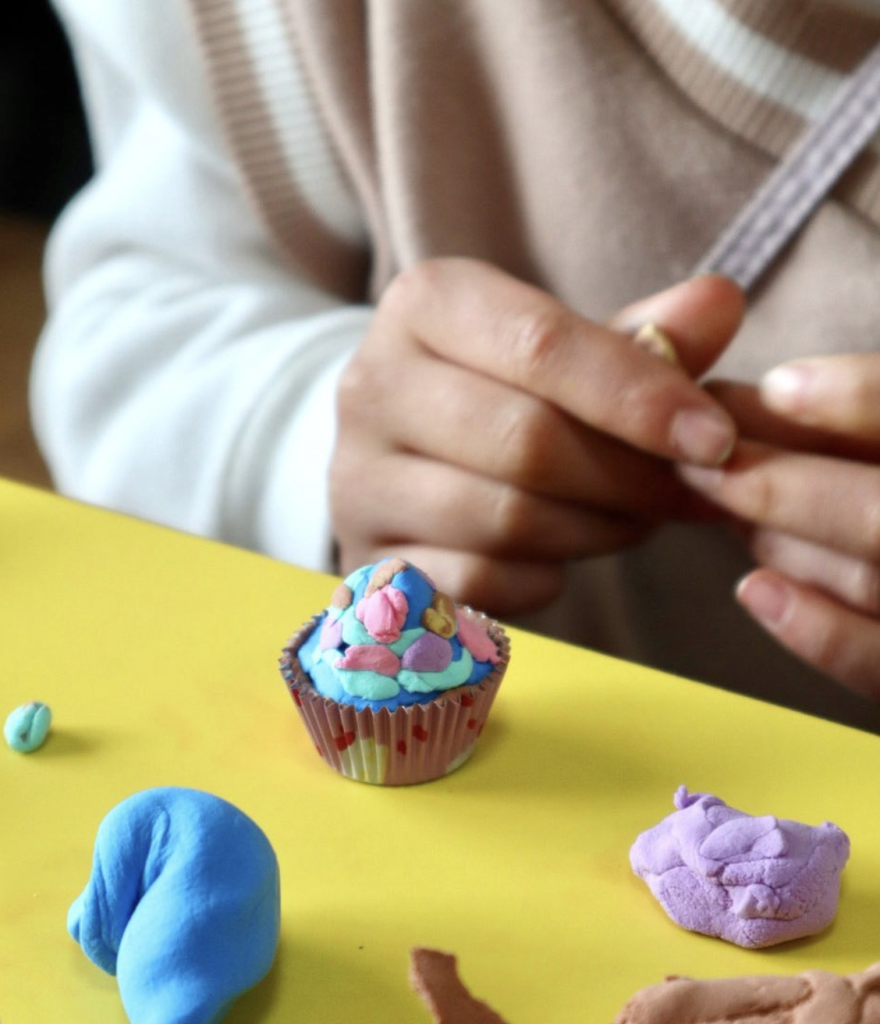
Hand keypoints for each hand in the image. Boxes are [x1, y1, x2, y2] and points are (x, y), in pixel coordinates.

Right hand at [331, 257, 742, 615]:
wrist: (398, 453)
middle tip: (689, 491)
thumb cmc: (500, 390)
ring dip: (598, 529)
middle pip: (528, 442)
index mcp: (424, 305)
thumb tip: (721, 302)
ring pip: (508, 520)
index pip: (541, 344)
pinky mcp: (368, 558)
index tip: (715, 439)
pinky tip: (562, 555)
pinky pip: (482, 584)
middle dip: (630, 476)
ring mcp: (358, 480)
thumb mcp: (564, 348)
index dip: (639, 395)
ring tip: (634, 517)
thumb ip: (642, 334)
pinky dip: (545, 577)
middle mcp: (372, 386)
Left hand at [680, 354, 879, 698]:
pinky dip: (819, 633)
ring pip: (872, 580)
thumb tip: (786, 392)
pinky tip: (754, 590)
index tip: (780, 385)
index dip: (864, 398)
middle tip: (705, 452)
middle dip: (782, 480)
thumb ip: (879, 422)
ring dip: (783, 538)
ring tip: (723, 500)